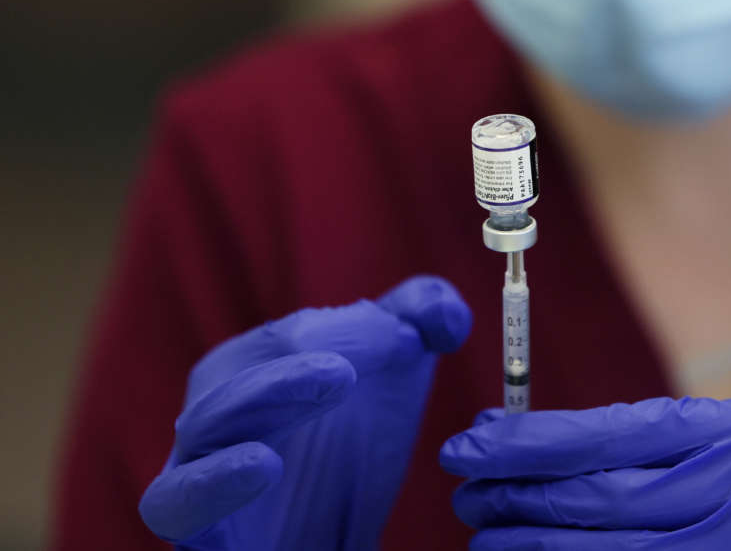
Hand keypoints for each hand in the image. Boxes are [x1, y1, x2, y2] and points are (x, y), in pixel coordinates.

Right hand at [139, 276, 471, 549]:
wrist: (336, 544)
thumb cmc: (354, 452)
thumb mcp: (399, 373)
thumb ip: (423, 318)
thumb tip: (442, 315)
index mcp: (250, 368)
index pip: (286, 335)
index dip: (348, 327)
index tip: (405, 336)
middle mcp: (214, 414)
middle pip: (236, 366)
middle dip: (308, 348)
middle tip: (384, 344)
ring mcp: (198, 471)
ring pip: (202, 425)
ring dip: (268, 393)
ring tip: (338, 378)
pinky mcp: (197, 532)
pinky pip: (174, 503)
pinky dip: (210, 481)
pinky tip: (264, 463)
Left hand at [442, 397, 730, 549]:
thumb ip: (653, 434)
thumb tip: (549, 445)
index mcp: (721, 440)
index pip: (601, 440)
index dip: (526, 444)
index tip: (470, 443)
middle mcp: (721, 500)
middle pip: (593, 504)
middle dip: (515, 498)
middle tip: (465, 493)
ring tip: (484, 541)